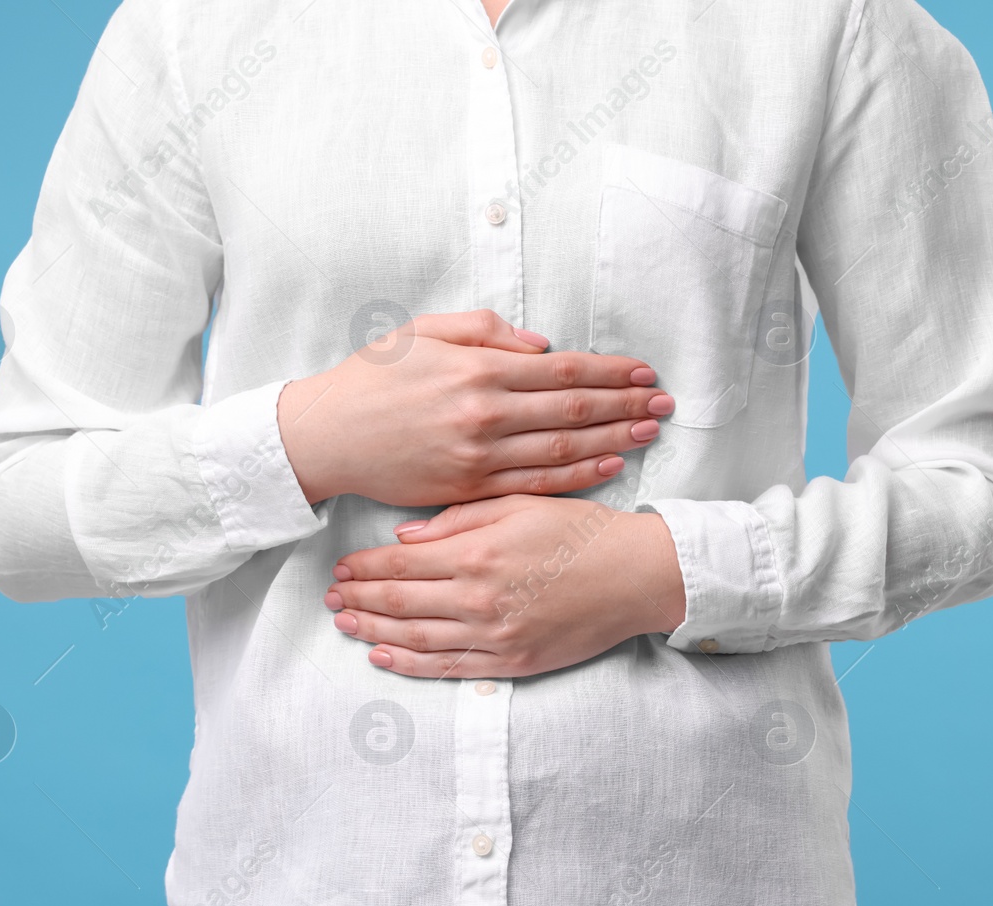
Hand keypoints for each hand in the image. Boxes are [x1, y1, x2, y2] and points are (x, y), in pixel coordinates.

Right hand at [277, 310, 673, 506]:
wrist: (326, 436)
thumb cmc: (372, 378)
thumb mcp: (423, 332)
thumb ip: (485, 330)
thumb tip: (542, 345)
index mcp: (478, 369)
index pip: (565, 370)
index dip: (612, 372)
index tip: (645, 373)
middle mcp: (486, 413)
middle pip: (576, 409)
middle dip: (627, 405)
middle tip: (665, 405)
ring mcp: (479, 456)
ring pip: (564, 449)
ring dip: (614, 440)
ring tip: (649, 433)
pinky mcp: (469, 489)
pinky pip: (536, 483)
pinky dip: (577, 475)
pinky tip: (608, 466)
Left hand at [323, 495, 687, 677]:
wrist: (636, 576)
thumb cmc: (581, 532)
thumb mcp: (520, 504)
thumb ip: (458, 519)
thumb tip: (404, 538)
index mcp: (478, 552)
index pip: (401, 565)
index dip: (365, 569)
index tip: (341, 567)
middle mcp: (479, 598)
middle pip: (398, 604)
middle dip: (358, 600)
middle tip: (331, 597)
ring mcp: (493, 636)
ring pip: (414, 640)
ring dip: (372, 634)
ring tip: (345, 625)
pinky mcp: (510, 663)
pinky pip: (447, 668)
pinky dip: (408, 665)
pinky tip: (383, 658)